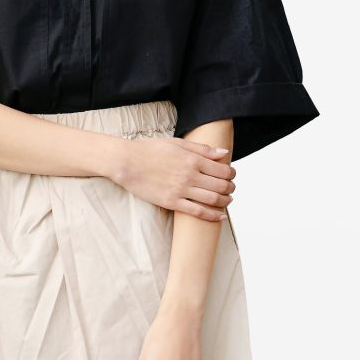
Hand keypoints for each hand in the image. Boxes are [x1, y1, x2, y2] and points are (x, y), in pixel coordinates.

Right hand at [113, 137, 235, 220]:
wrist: (127, 162)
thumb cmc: (150, 150)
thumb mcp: (177, 143)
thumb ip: (202, 149)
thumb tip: (223, 152)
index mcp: (192, 159)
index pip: (222, 169)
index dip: (231, 173)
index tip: (231, 174)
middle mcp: (190, 175)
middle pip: (221, 185)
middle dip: (231, 188)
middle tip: (231, 188)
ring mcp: (181, 190)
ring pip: (213, 200)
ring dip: (225, 201)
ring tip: (227, 200)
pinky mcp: (172, 202)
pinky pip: (197, 212)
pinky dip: (213, 215)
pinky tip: (220, 216)